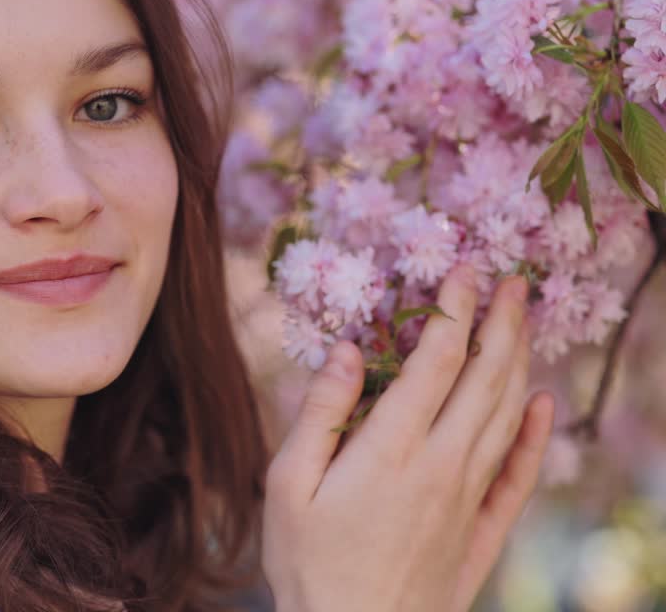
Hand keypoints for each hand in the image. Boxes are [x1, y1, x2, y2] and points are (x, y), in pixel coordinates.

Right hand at [261, 265, 555, 611]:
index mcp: (391, 449)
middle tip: (512, 280)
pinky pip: (518, 474)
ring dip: (519, 361)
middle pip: (485, 378)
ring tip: (523, 321)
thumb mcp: (288, 484)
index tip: (463, 269)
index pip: (437, 359)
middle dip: (500, 322)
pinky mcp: (480, 532)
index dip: (453, 308)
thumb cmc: (307, 563)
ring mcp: (468, 499)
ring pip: (506, 415)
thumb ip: (321, 413)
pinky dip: (534, 433)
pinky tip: (543, 403)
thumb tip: (346, 350)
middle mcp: (441, 465)